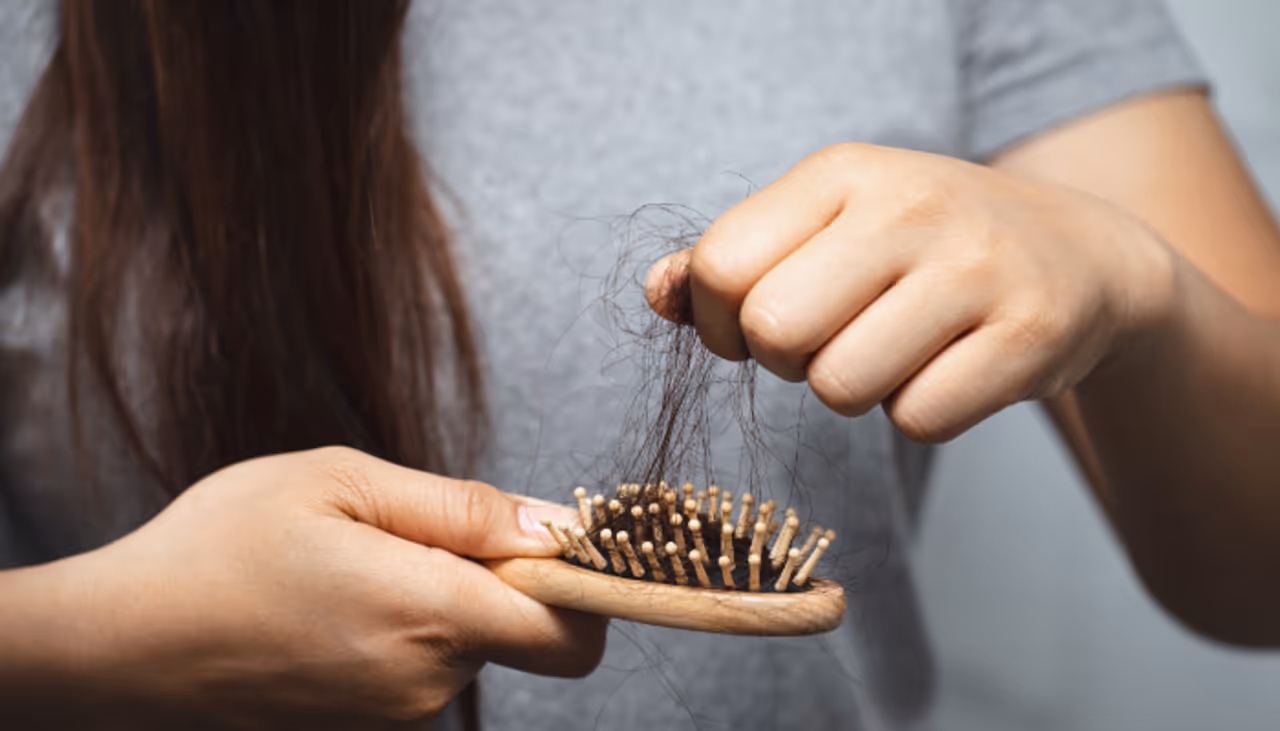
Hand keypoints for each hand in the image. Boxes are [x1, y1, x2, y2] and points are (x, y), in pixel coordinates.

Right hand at [5, 447, 603, 728]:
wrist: (119, 643)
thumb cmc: (220, 547)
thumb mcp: (342, 483)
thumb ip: (461, 508)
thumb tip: (552, 525)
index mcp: (430, 614)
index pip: (573, 631)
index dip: (585, 583)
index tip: (556, 539)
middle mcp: (425, 681)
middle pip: (522, 630)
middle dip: (496, 577)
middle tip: (412, 532)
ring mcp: (395, 713)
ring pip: (468, 644)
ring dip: (441, 598)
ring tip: (356, 562)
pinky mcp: (367, 724)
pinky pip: (423, 666)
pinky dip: (407, 627)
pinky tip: (339, 599)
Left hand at [648, 143, 1178, 441]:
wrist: (1082, 256)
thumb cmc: (924, 248)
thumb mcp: (829, 225)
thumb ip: (733, 258)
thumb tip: (658, 295)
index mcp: (842, 173)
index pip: (721, 266)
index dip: (721, 322)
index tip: (759, 325)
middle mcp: (909, 206)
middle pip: (773, 332)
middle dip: (787, 361)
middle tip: (832, 342)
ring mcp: (976, 267)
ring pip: (841, 388)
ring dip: (854, 391)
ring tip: (896, 349)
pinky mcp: (1031, 332)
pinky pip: (919, 420)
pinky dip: (923, 413)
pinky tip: (951, 368)